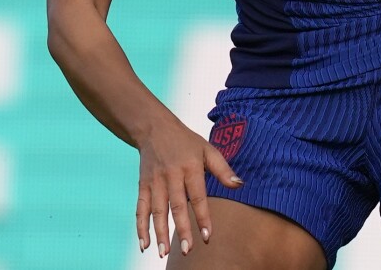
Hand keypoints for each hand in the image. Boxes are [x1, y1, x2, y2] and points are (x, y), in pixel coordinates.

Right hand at [135, 119, 241, 257]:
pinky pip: (141, 209)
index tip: (208, 235)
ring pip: (157, 211)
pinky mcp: (142, 186)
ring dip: (159, 233)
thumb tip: (239, 185)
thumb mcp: (208, 149)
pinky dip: (141, 227)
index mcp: (191, 167)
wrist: (154, 129)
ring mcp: (155, 182)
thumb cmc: (186, 141)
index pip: (198, 196)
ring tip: (163, 253)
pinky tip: (144, 245)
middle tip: (188, 250)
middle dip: (181, 230)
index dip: (203, 216)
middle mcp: (171, 176)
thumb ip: (223, 169)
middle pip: (176, 206)